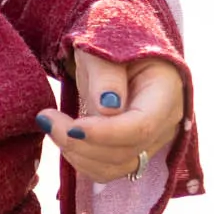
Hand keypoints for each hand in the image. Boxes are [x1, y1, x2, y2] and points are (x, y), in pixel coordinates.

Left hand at [40, 48, 185, 213]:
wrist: (117, 52)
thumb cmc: (112, 43)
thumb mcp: (105, 45)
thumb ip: (107, 75)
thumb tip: (108, 109)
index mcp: (167, 91)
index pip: (141, 126)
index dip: (105, 133)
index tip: (72, 126)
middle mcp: (166, 123)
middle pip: (126, 151)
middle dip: (80, 142)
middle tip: (46, 118)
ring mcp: (152, 141)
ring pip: (115, 167)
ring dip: (77, 154)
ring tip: (53, 124)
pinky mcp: (134, 152)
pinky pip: (108, 170)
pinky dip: (81, 160)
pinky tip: (65, 137)